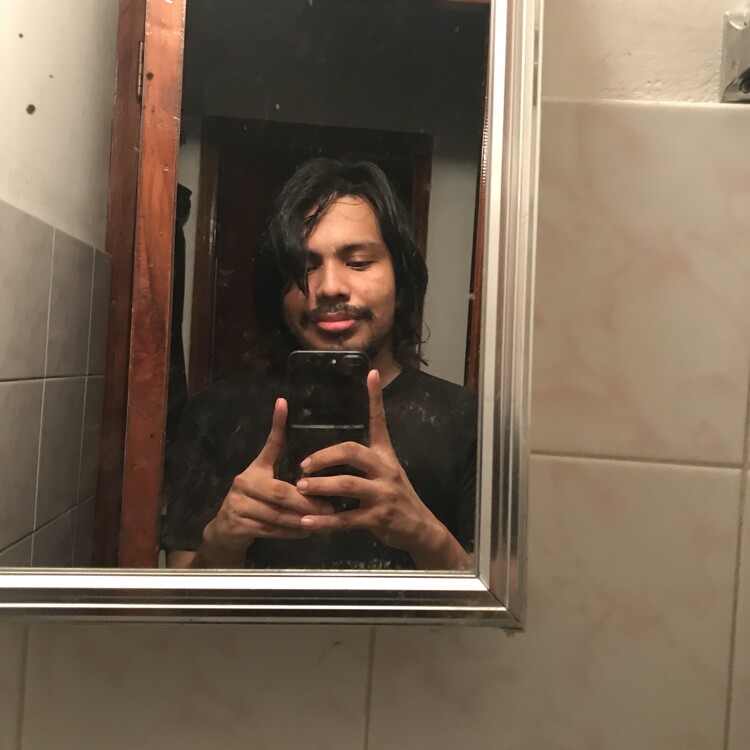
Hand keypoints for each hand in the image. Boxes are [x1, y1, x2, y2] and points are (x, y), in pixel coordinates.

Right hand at [194, 398, 333, 567]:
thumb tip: (305, 447)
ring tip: (323, 521)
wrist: (226, 531)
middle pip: (280, 492)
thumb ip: (282, 464)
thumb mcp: (267, 480)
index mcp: (255, 469)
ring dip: (302, 519)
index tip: (283, 402)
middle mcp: (243, 483)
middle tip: (329, 506)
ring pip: (277, 514)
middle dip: (307, 501)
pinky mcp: (237, 526)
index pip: (269, 444)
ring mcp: (238, 505)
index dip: (276, 424)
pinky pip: (271, 530)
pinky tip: (307, 531)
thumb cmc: (255, 502)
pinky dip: (291, 533)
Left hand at [295, 370, 469, 569]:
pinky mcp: (378, 518)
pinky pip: (347, 519)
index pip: (379, 422)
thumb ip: (367, 461)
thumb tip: (337, 449)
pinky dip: (325, 521)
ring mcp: (383, 495)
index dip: (375, 398)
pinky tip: (307, 522)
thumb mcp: (387, 473)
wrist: (420, 529)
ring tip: (300, 487)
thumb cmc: (397, 499)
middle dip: (324, 456)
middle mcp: (386, 470)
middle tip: (303, 465)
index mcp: (385, 456)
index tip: (371, 373)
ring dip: (320, 486)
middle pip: (352, 452)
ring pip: (347, 484)